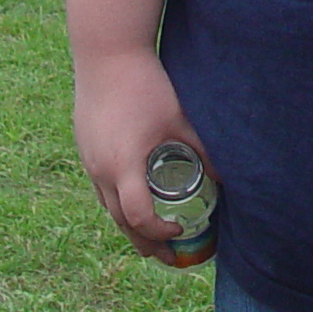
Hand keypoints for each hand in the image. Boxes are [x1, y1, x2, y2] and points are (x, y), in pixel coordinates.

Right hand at [73, 49, 207, 263]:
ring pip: (106, 207)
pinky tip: (133, 199)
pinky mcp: (84, 148)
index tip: (181, 230)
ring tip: (151, 236)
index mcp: (124, 166)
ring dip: (129, 225)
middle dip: (144, 243)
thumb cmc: (146, 84)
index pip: (139, 218)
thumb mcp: (179, 119)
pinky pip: (99, 187)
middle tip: (168, 257)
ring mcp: (88, 160)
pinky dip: (117, 202)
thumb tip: (228, 176)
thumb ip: (203, 149)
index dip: (160, 232)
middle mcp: (100, 170)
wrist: (106, 54)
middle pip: (120, 222)